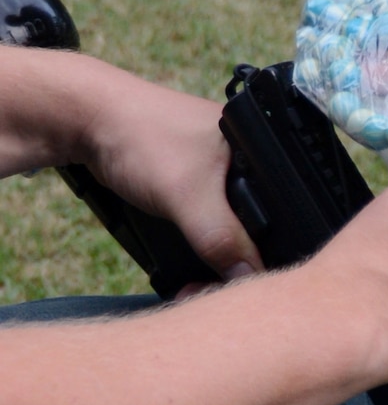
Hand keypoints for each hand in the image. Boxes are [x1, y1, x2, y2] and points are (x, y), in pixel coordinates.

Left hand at [75, 62, 260, 279]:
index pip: (286, 209)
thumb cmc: (140, 136)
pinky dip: (200, 243)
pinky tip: (187, 256)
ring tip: (194, 278)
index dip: (272, 248)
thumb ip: (223, 239)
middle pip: (259, 225)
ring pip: (232, 227)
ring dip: (216, 255)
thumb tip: (250, 278)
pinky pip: (209, 222)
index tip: (245, 280)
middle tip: (204, 285)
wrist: (85, 119)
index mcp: (259, 147)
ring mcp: (216, 170)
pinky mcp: (192, 182)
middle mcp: (244, 158)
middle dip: (236, 261)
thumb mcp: (188, 195)